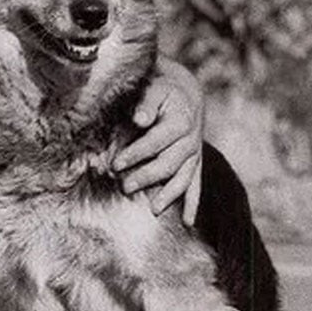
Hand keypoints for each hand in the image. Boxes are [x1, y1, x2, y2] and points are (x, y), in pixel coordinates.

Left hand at [113, 57, 203, 224]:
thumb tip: (140, 119)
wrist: (186, 91)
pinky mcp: (195, 162)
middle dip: (146, 177)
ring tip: (154, 210)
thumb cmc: (163, 89)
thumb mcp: (154, 88)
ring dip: (169, 195)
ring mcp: (194, 153)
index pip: (155, 142)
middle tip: (125, 187)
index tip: (116, 164)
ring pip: (183, 177)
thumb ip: (147, 102)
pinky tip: (187, 222)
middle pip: (168, 164)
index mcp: (180, 121)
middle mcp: (191, 140)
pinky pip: (195, 184)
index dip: (135, 154)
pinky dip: (192, 203)